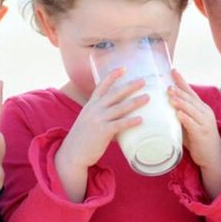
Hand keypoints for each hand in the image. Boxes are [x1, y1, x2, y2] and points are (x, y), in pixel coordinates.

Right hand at [55, 67, 147, 201]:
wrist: (73, 153)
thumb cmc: (83, 138)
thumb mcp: (88, 120)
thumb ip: (102, 115)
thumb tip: (121, 116)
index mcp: (91, 105)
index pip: (102, 86)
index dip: (112, 76)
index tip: (123, 68)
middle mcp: (94, 109)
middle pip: (115, 94)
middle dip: (130, 86)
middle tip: (143, 81)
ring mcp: (98, 119)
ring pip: (120, 108)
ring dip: (135, 102)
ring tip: (148, 98)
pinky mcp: (103, 131)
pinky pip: (119, 124)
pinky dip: (131, 121)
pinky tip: (141, 120)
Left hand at [168, 69, 220, 197]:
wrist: (213, 156)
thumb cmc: (198, 139)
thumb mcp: (188, 124)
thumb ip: (178, 115)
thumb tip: (160, 108)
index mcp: (201, 108)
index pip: (190, 91)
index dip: (181, 81)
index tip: (173, 71)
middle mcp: (204, 112)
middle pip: (190, 98)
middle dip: (179, 90)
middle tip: (167, 85)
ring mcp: (205, 122)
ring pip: (191, 109)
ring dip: (180, 101)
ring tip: (170, 95)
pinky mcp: (202, 134)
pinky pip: (193, 124)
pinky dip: (185, 118)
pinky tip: (178, 114)